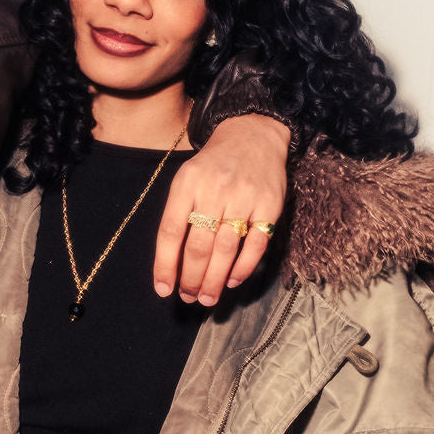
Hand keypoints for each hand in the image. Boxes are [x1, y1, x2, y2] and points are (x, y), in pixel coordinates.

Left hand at [154, 114, 289, 304]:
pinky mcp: (270, 204)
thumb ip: (179, 215)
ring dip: (215, 279)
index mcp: (187, 183)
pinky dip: (244, 267)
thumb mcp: (187, 180)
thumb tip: (171, 264)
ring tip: (206, 297)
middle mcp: (214, 189)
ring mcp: (244, 197)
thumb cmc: (213, 166)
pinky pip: (256, 244)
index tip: (163, 289)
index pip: (171, 231)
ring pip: (226, 249)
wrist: (252, 135)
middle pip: (199, 245)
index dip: (165, 264)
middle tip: (188, 297)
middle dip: (191, 278)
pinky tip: (233, 281)